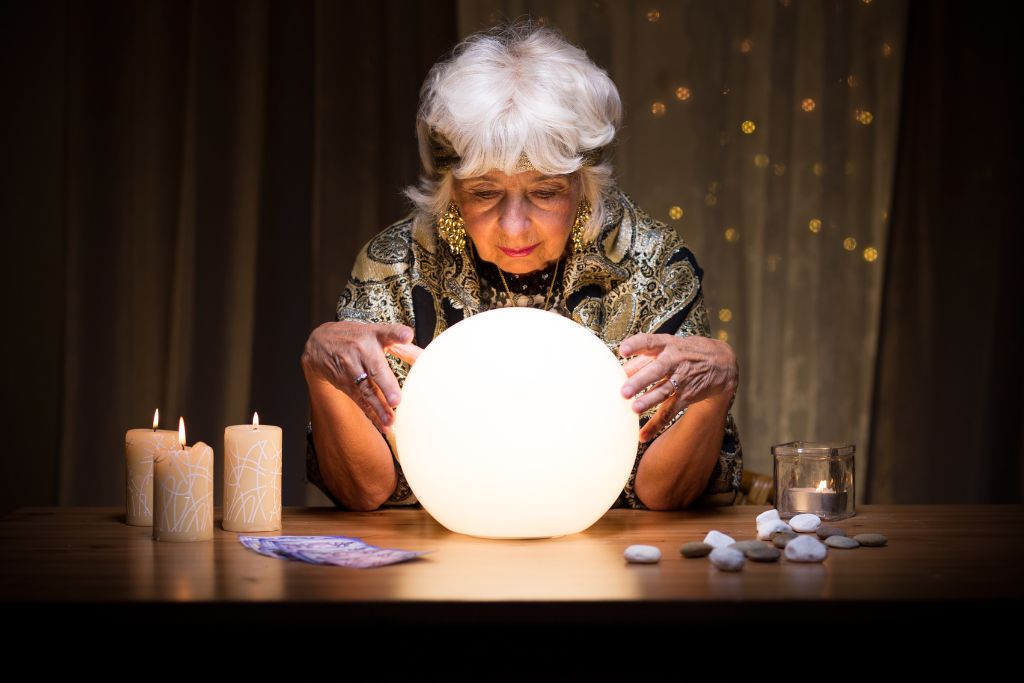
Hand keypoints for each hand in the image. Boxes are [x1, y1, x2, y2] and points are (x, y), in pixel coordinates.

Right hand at [301, 321, 422, 432]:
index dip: (397, 334)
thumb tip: (423, 355)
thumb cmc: (357, 338)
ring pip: (366, 390)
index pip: (387, 332)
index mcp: (373, 336)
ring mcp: (350, 368)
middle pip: (375, 368)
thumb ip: (400, 341)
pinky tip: (383, 426)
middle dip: (385, 385)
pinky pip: (360, 400)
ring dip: (378, 407)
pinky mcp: (344, 384)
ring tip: (391, 422)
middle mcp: (361, 351)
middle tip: (396, 400)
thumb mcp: (376, 333)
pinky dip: (372, 414)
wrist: (320, 343)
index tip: (406, 336)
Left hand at [617, 333, 737, 440]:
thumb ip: (642, 358)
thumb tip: (619, 371)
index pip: (649, 342)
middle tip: (624, 391)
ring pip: (665, 391)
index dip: (636, 345)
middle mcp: (675, 361)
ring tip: (634, 409)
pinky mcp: (687, 396)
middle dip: (641, 381)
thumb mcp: (667, 347)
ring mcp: (682, 379)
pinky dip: (656, 425)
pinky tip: (643, 435)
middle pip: (657, 370)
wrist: (722, 363)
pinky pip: (670, 411)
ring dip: (649, 401)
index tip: (622, 350)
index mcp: (667, 345)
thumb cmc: (685, 353)